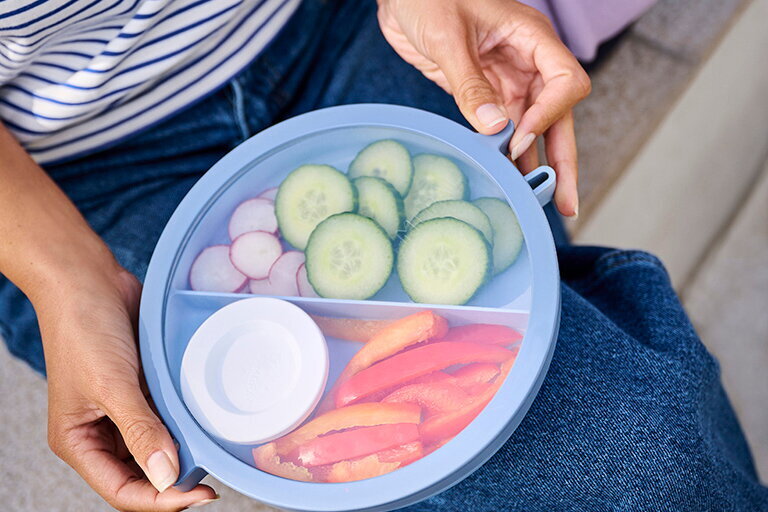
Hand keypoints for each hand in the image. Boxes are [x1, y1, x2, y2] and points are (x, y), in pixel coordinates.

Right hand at [39, 260, 216, 510]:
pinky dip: (184, 421)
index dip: (160, 499)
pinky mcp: (143, 388)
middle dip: (175, 479)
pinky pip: (167, 415)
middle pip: (142, 474)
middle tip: (214, 475)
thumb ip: (140, 431)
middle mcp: (101, 431)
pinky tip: (204, 420)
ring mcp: (124, 410)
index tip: (200, 494)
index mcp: (79, 441)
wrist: (88, 279)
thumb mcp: (111, 385)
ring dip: (182, 449)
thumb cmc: (84, 329)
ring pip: (158, 446)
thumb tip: (166, 476)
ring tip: (211, 449)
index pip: (122, 490)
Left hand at [377, 0, 590, 216]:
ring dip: (535, 164)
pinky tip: (509, 181)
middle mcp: (527, 63)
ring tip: (539, 204)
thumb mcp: (448, 37)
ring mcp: (507, 81)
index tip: (519, 139)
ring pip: (533, 130)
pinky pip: (503, 131)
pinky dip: (506, 156)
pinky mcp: (484, 95)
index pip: (566, 82)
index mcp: (531, 38)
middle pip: (559, 116)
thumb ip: (471, 83)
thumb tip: (495, 129)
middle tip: (565, 201)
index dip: (549, 115)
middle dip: (563, 159)